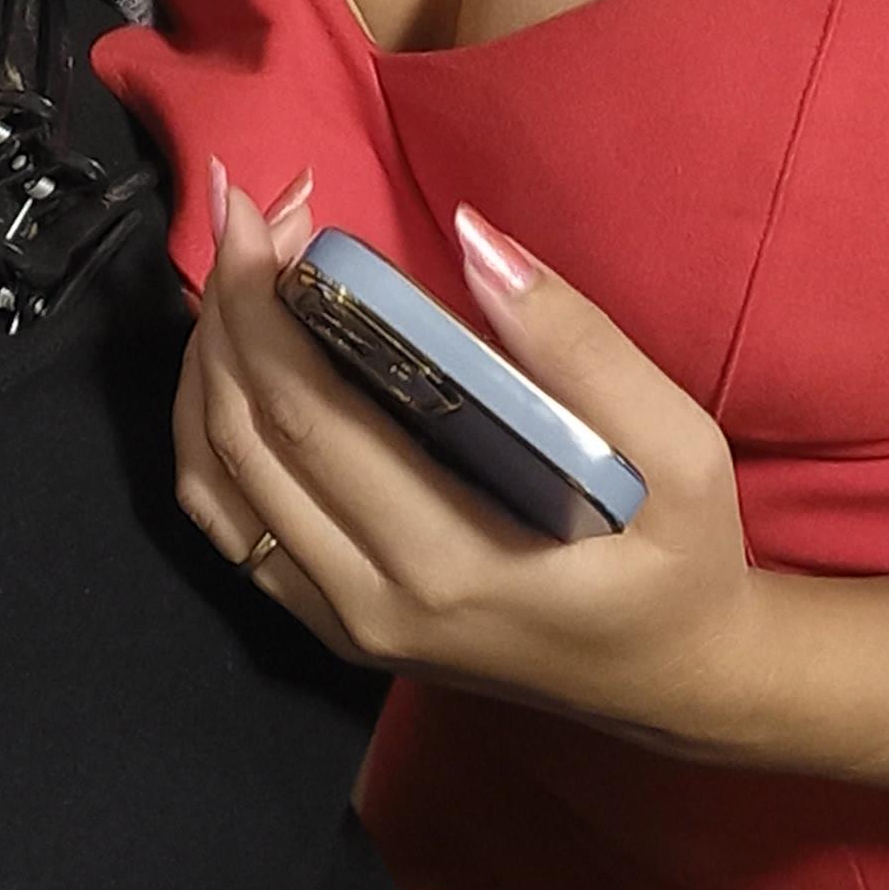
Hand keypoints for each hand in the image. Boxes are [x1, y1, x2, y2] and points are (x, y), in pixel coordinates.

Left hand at [172, 172, 765, 745]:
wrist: (675, 682)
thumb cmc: (683, 562)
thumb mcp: (681, 454)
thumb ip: (582, 349)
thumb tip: (474, 240)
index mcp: (448, 564)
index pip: (307, 419)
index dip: (263, 304)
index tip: (260, 207)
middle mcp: (369, 604)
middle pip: (242, 439)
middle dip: (229, 308)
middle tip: (250, 210)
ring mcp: (339, 623)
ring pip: (212, 484)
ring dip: (205, 363)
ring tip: (237, 268)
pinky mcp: (329, 624)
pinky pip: (228, 524)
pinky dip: (207, 429)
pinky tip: (231, 356)